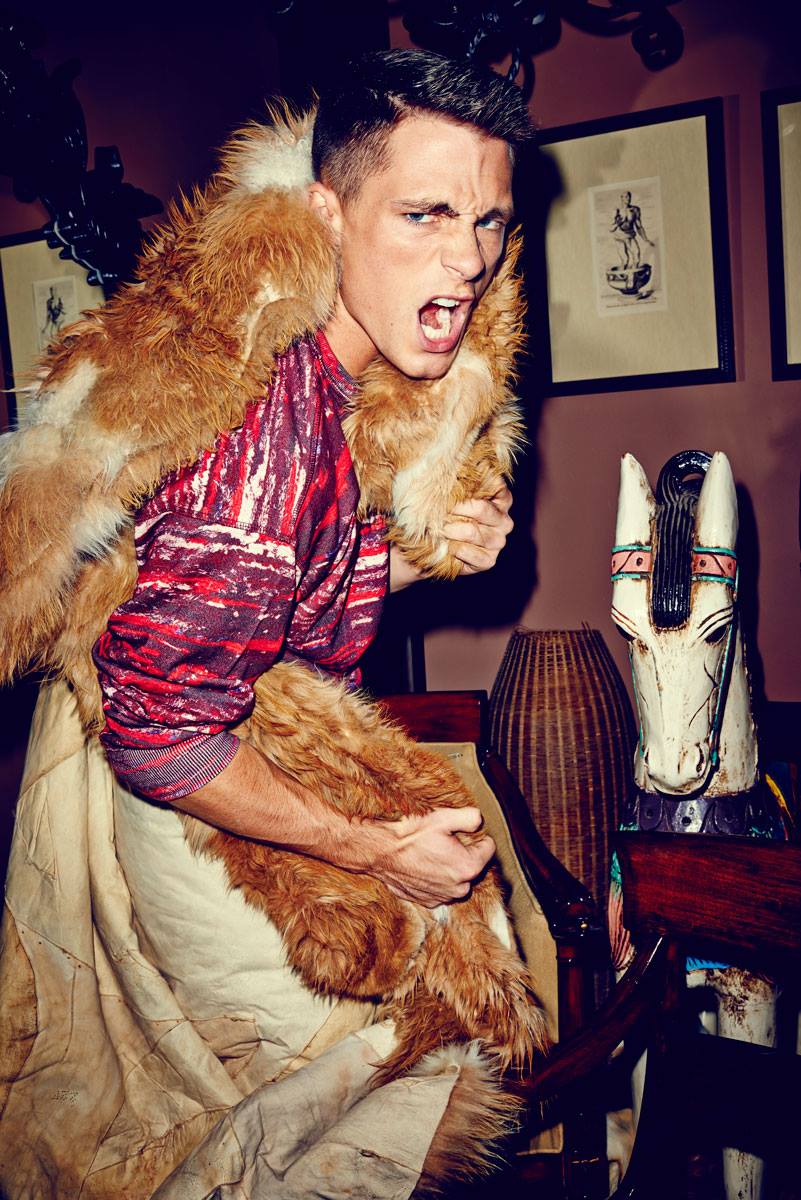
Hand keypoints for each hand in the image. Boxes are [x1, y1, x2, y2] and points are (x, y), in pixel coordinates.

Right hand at [362, 806, 495, 906]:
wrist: (381, 851)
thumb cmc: (411, 835)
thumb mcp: (443, 818)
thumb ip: (469, 818)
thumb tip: (479, 821)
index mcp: (468, 867)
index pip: (489, 848)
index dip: (478, 836)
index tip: (464, 831)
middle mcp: (459, 888)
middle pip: (473, 866)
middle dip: (465, 854)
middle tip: (446, 840)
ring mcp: (443, 897)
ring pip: (457, 880)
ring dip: (450, 868)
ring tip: (433, 852)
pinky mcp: (427, 901)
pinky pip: (441, 889)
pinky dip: (436, 879)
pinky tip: (424, 865)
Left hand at [443, 483, 512, 575]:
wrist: (435, 544)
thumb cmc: (447, 513)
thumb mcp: (455, 493)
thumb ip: (461, 479)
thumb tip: (455, 462)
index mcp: (502, 499)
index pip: (494, 485)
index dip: (468, 486)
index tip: (451, 488)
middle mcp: (505, 520)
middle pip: (481, 509)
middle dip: (455, 509)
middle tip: (439, 511)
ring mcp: (498, 542)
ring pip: (471, 532)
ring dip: (450, 530)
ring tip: (439, 528)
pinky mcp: (489, 560)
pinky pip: (470, 553)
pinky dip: (454, 549)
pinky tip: (448, 546)